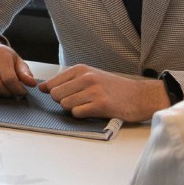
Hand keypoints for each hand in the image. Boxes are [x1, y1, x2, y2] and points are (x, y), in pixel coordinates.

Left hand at [38, 64, 168, 121]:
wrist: (141, 96)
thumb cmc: (114, 88)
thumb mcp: (91, 75)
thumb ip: (68, 81)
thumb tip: (42, 87)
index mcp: (81, 69)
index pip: (51, 83)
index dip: (52, 93)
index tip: (61, 96)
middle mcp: (86, 77)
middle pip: (55, 95)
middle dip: (62, 102)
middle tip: (77, 102)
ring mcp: (93, 91)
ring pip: (65, 105)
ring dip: (73, 109)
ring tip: (87, 106)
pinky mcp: (101, 105)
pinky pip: (77, 113)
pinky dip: (82, 115)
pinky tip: (92, 111)